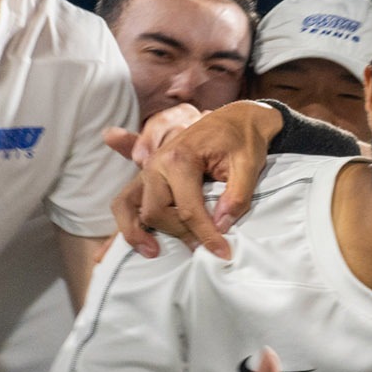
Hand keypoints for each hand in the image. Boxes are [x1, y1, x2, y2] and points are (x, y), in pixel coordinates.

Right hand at [111, 100, 281, 260]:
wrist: (233, 118)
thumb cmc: (241, 139)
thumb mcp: (249, 163)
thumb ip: (237, 194)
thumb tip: (222, 225)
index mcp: (180, 158)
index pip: (188, 209)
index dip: (206, 235)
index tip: (222, 253)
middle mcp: (156, 164)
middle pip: (156, 212)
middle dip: (180, 234)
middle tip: (204, 247)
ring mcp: (147, 170)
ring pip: (132, 209)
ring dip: (138, 232)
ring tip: (154, 252)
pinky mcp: (147, 176)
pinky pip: (126, 202)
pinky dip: (124, 223)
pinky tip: (122, 248)